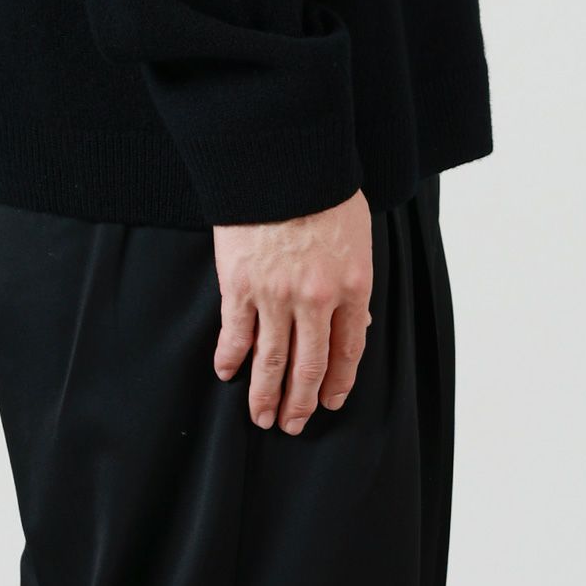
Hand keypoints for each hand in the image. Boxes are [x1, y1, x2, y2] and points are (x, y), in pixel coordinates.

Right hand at [212, 189, 372, 434]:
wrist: (282, 159)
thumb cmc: (323, 188)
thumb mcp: (357, 235)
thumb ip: (355, 280)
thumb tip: (358, 322)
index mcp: (353, 285)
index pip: (349, 349)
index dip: (338, 381)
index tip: (329, 401)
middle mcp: (317, 299)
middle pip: (309, 365)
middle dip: (300, 402)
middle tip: (292, 426)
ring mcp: (276, 295)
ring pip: (271, 360)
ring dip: (265, 394)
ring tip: (261, 417)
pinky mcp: (240, 284)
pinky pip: (235, 334)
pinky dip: (230, 358)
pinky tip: (227, 373)